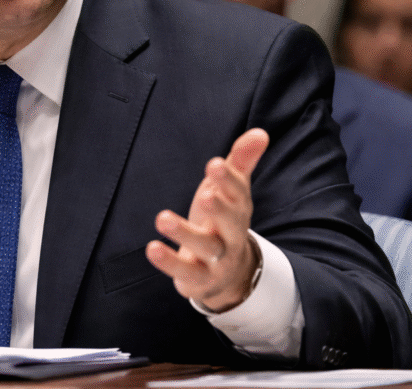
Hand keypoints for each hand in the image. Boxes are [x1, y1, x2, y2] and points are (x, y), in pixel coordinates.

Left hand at [145, 128, 268, 311]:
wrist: (230, 274)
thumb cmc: (223, 221)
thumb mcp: (231, 192)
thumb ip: (241, 162)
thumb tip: (260, 132)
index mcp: (238, 210)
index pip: (238, 194)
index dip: (228, 180)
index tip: (214, 164)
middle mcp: (231, 235)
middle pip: (231, 223)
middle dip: (219, 209)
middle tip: (205, 195)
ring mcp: (216, 259)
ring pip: (205, 248)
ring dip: (184, 233)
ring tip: (162, 218)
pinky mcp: (198, 279)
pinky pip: (184, 272)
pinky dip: (168, 262)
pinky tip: (151, 248)